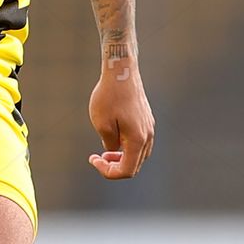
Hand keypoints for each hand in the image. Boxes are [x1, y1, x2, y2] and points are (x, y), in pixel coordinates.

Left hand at [87, 59, 153, 178]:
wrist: (121, 71)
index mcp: (137, 140)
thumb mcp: (102, 123)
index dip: (108, 172)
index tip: (93, 159)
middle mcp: (148, 136)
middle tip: (97, 158)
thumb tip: (114, 151)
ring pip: (139, 154)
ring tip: (105, 151)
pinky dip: (128, 147)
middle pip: (135, 165)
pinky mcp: (146, 120)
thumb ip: (109, 143)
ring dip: (122, 158)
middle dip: (115, 166)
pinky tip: (114, 138)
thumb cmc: (109, 96)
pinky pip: (140, 142)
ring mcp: (149, 127)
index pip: (127, 170)